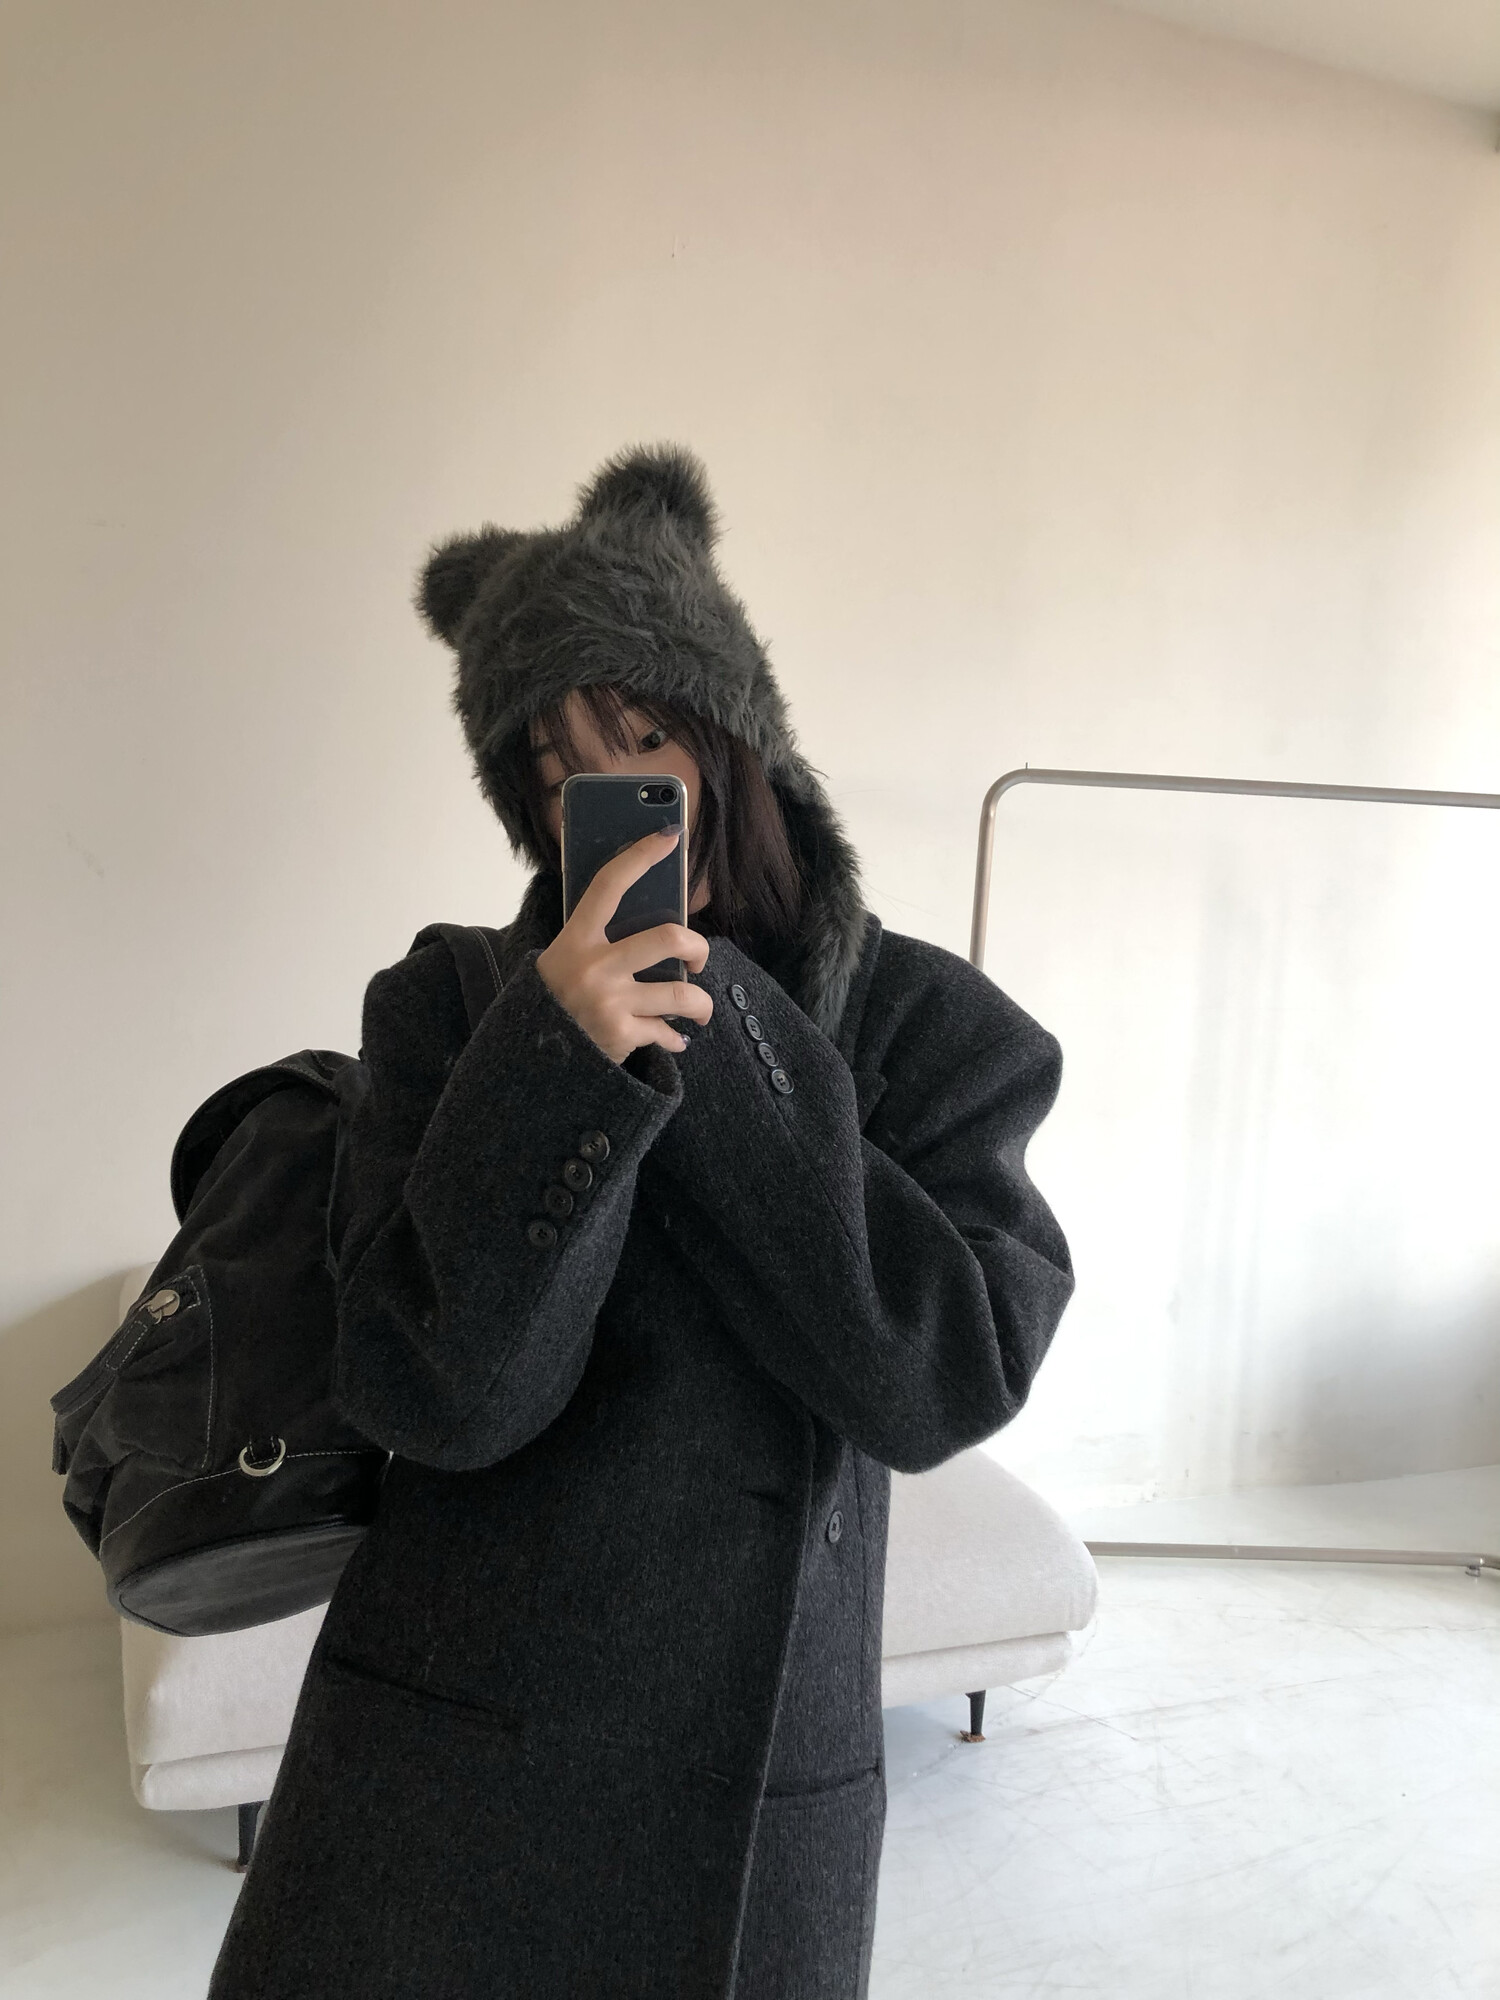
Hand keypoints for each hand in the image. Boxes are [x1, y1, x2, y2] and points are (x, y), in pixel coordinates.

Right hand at [534, 827, 713, 1063]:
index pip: (610, 885)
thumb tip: (652, 922)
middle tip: (698, 958)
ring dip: (699, 1003)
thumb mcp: (563, 959)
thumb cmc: (554, 1000)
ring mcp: (609, 1001)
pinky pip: (667, 1032)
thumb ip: (597, 940)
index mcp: (577, 938)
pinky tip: (674, 1039)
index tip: (669, 835)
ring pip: (681, 994)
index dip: (641, 855)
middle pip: (668, 939)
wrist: (534, 1057)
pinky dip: (674, 1038)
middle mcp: (595, 966)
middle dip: (697, 948)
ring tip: (698, 1008)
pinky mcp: (621, 1034)